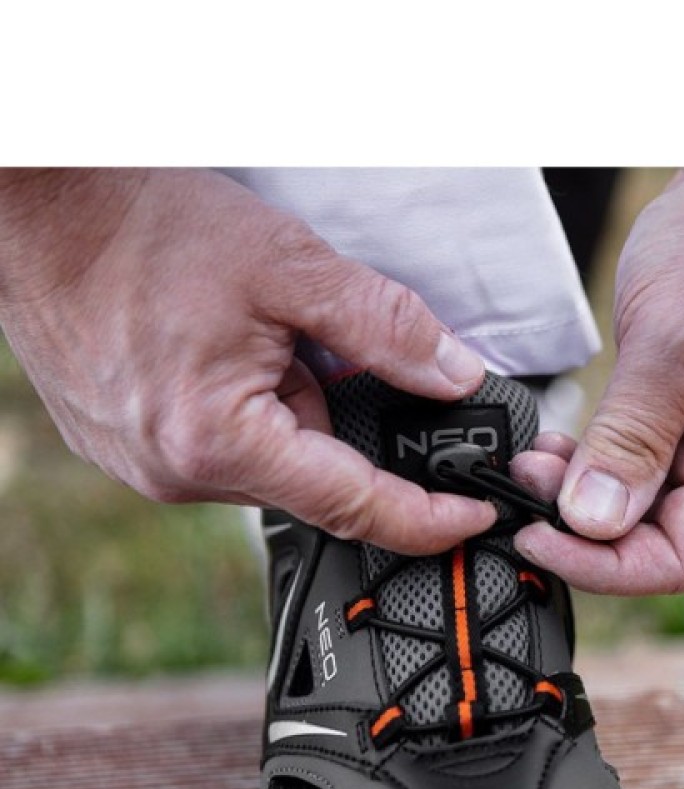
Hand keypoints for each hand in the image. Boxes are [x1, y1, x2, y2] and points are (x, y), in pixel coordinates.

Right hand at [0, 169, 495, 553]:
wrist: (41, 208)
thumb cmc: (146, 228)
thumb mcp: (292, 268)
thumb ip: (386, 328)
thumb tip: (454, 374)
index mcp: (217, 442)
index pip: (353, 506)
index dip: (427, 519)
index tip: (474, 517)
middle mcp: (176, 474)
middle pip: (313, 482)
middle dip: (344, 425)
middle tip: (331, 353)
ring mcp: (148, 467)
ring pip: (270, 464)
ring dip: (295, 412)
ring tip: (260, 337)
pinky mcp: (134, 451)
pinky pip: (228, 451)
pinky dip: (256, 413)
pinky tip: (231, 356)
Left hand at [513, 168, 683, 594]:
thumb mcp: (675, 347)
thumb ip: (633, 441)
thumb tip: (591, 523)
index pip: (682, 559)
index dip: (606, 566)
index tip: (540, 539)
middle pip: (654, 542)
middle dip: (582, 529)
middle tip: (521, 494)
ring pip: (632, 508)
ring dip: (576, 500)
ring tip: (528, 465)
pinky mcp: (673, 419)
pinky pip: (624, 467)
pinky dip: (583, 467)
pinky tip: (549, 450)